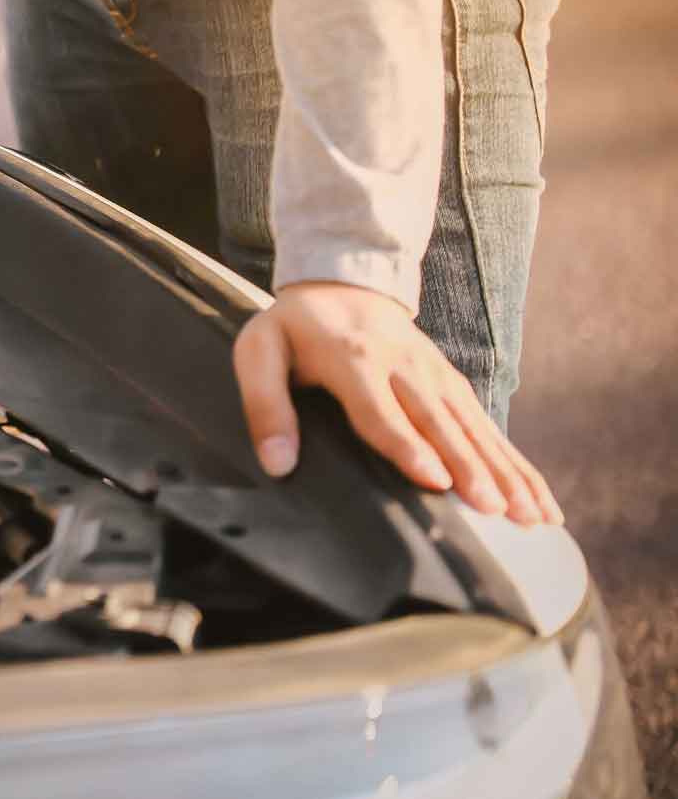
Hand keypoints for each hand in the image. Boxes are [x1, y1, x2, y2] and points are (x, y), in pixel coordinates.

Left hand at [233, 281, 560, 525]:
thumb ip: (264, 405)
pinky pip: (489, 428)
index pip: (381, 410)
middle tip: (495, 510)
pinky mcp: (454, 384)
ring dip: (506, 472)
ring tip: (531, 516)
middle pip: (439, 424)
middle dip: (470, 468)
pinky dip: (518, 465)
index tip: (435, 481)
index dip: (408, 446)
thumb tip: (278, 463)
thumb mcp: (259, 352)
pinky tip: (539, 501)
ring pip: (475, 429)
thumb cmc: (293, 329)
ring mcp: (436, 375)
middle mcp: (404, 367)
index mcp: (353, 360)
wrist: (341, 282)